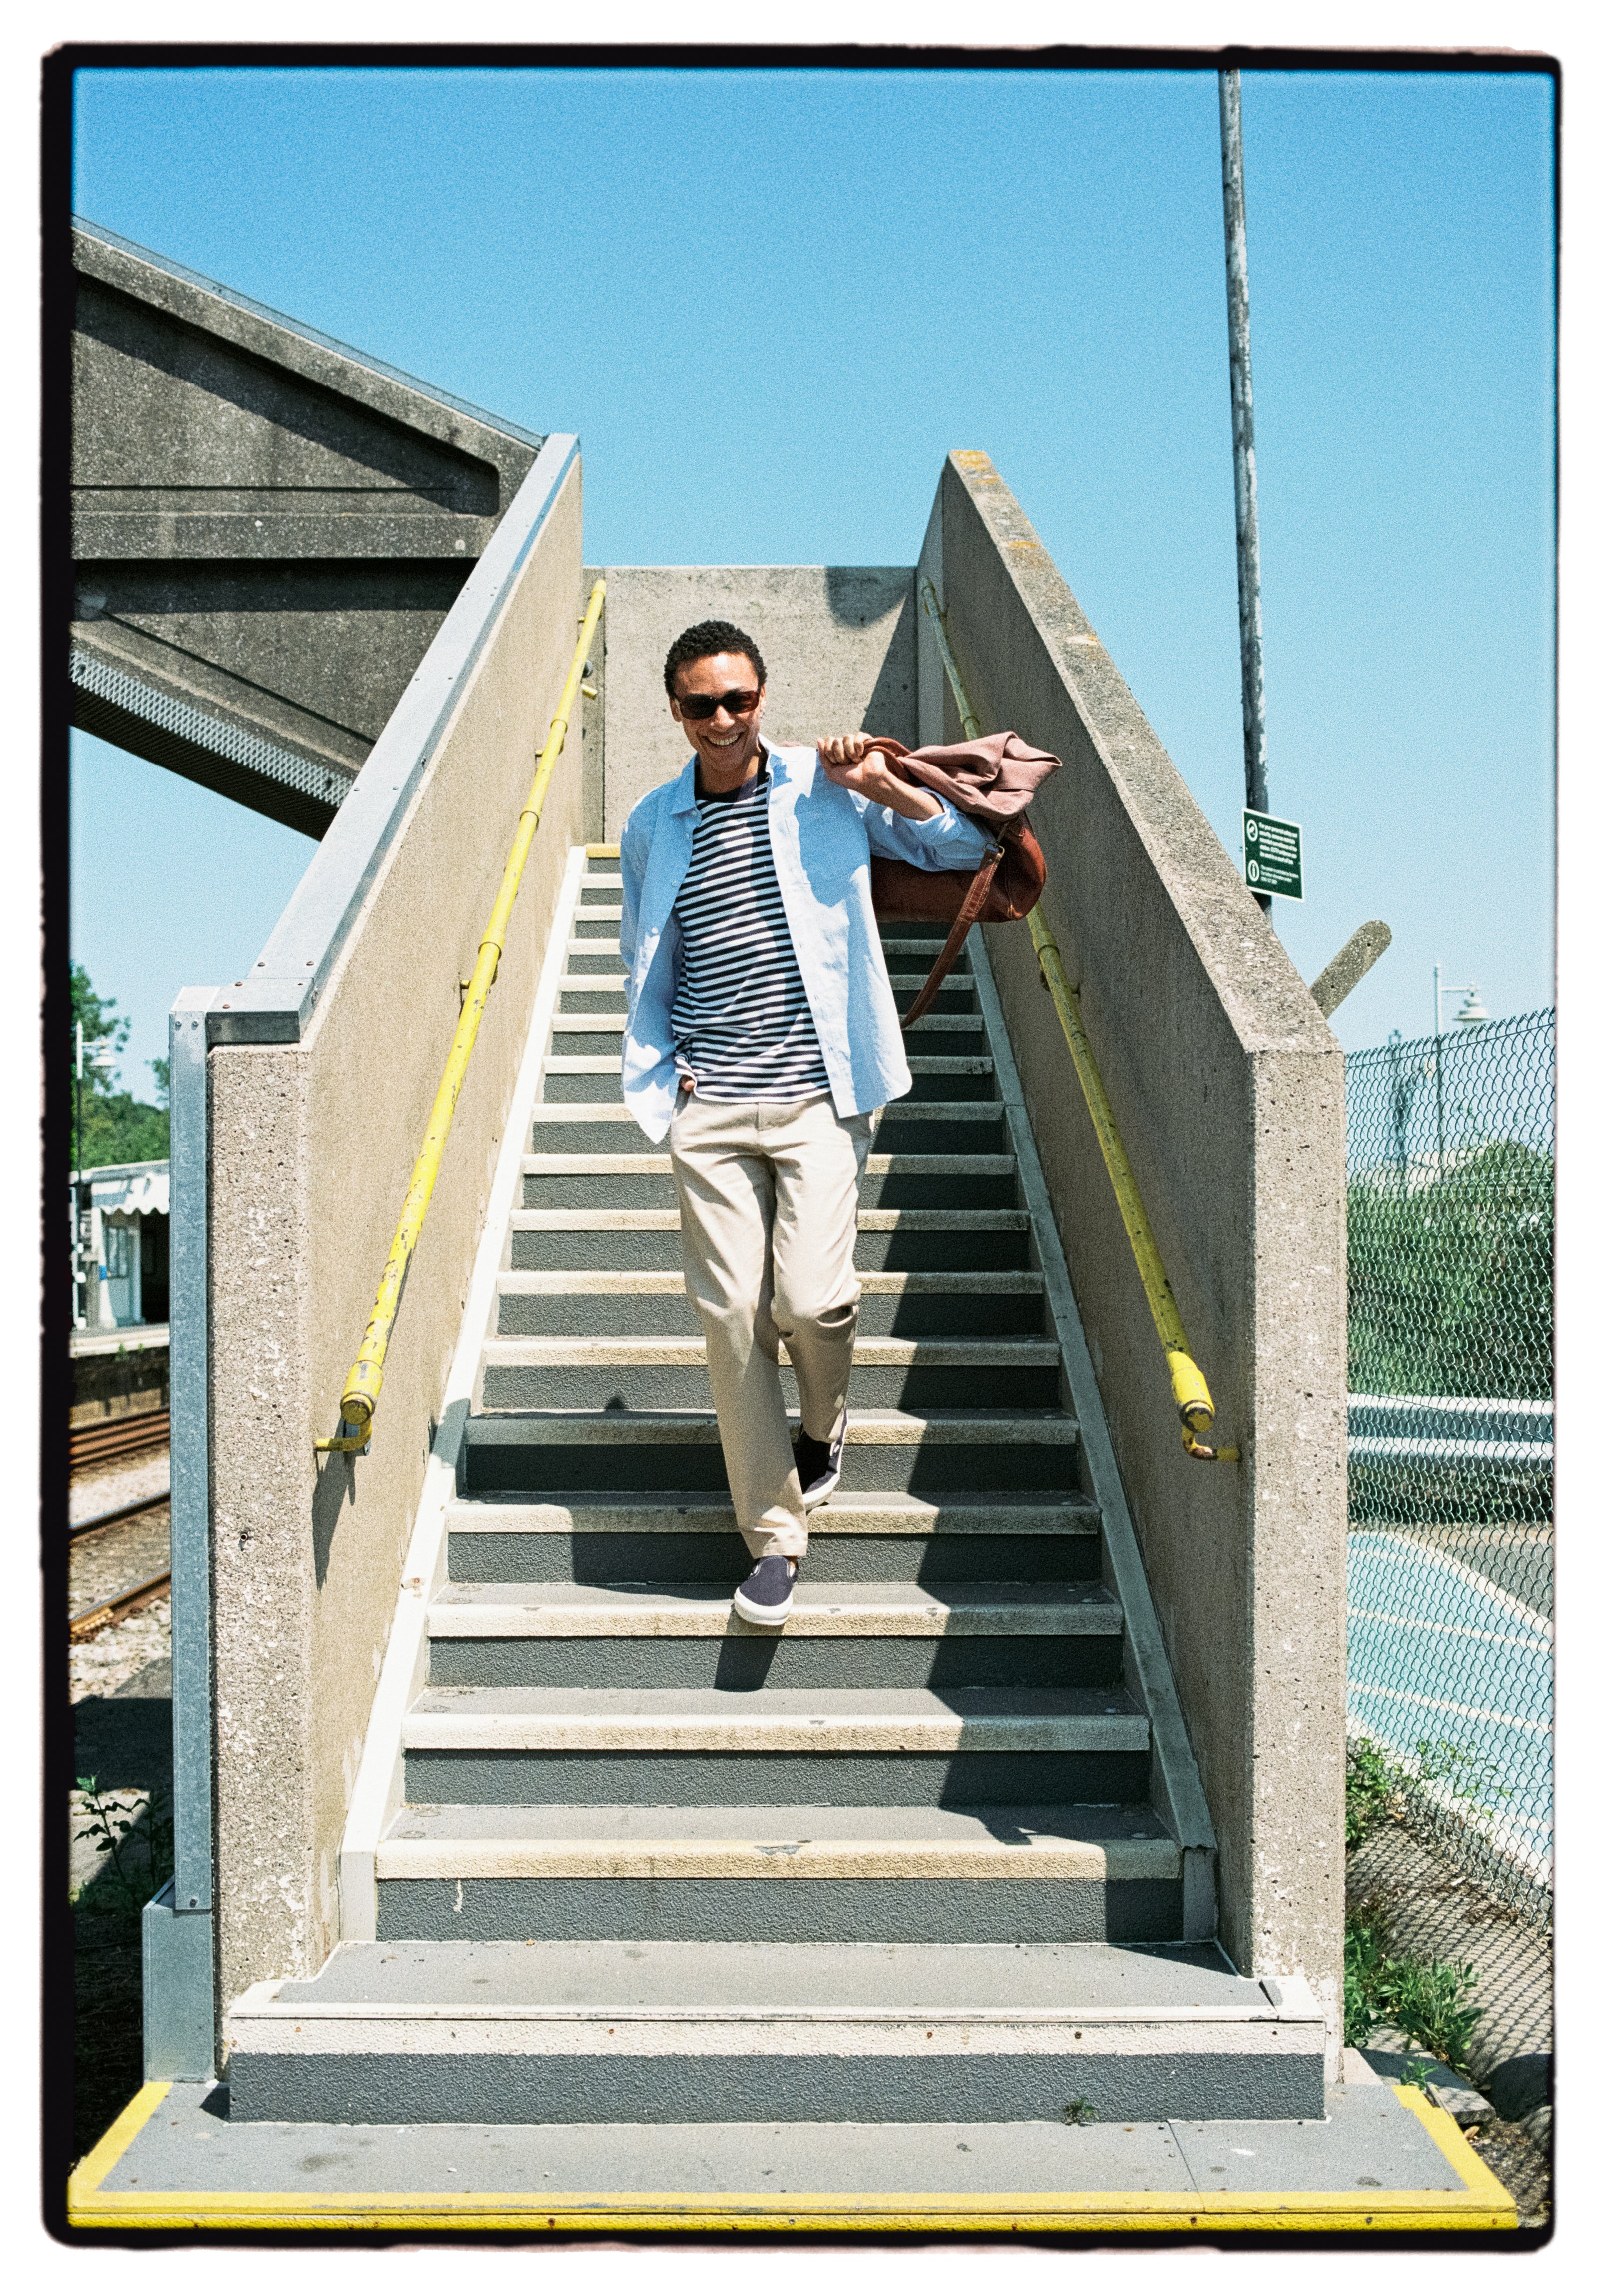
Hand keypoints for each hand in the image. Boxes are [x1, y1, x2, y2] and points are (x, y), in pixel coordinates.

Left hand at [818, 734, 939, 819]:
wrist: (868, 781)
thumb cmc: (851, 779)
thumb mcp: (832, 772)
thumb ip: (823, 756)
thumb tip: (819, 738)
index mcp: (837, 753)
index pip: (827, 741)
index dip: (829, 752)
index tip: (836, 762)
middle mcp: (846, 747)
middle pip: (835, 740)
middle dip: (840, 754)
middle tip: (847, 763)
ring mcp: (857, 743)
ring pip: (846, 737)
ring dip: (850, 752)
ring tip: (856, 761)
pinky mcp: (867, 740)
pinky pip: (858, 735)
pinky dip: (858, 746)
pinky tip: (862, 754)